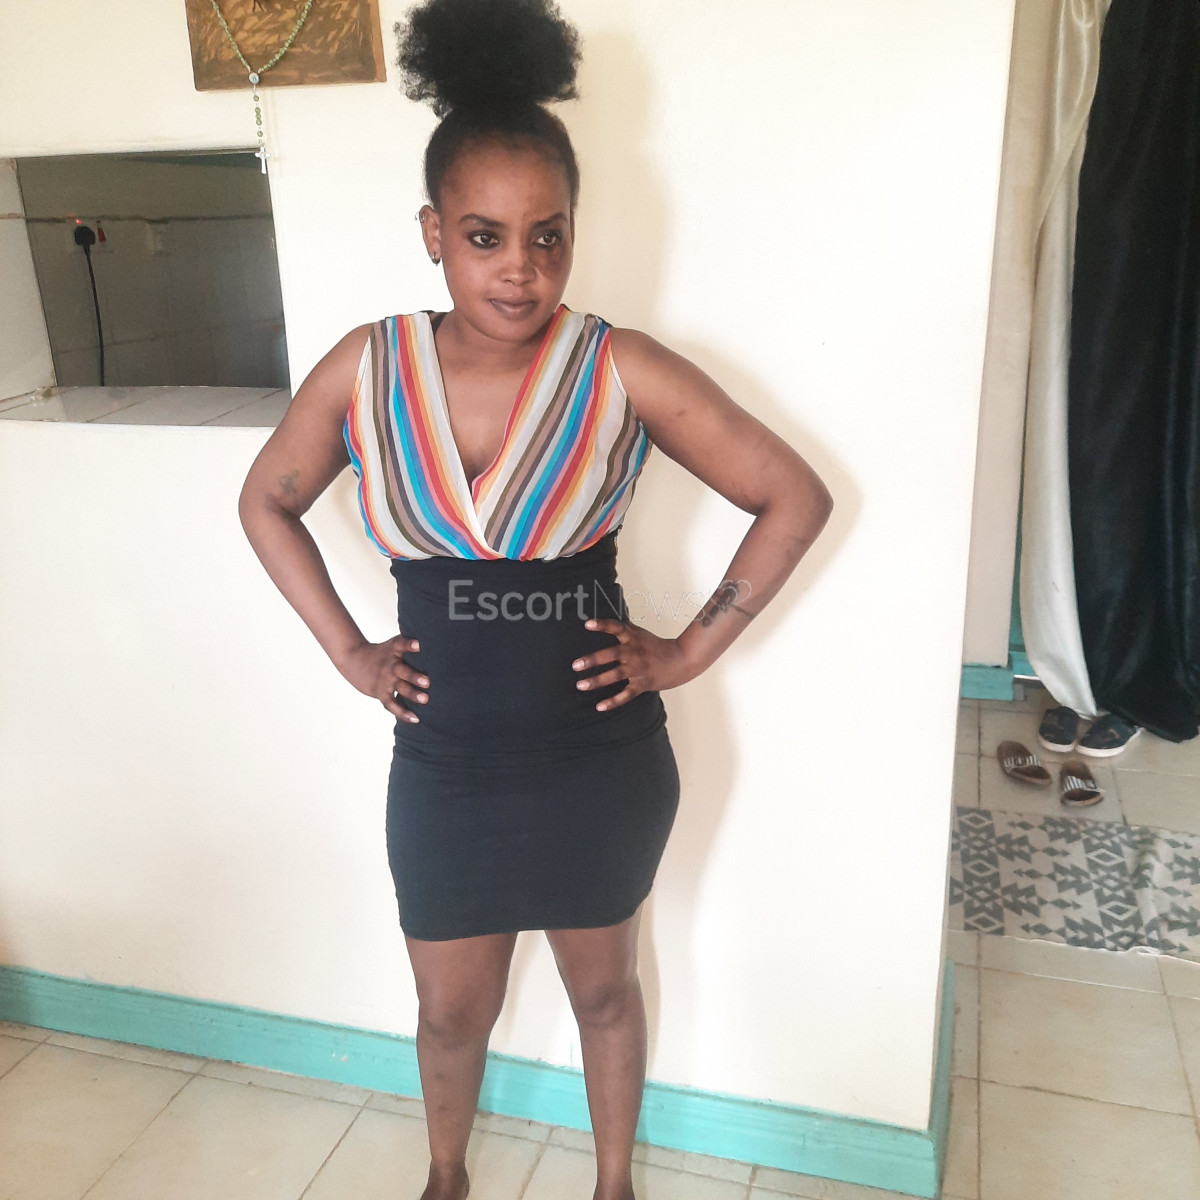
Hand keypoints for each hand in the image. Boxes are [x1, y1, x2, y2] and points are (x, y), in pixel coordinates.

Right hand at [338, 635, 427, 722]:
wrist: (353, 659)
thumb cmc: (381, 653)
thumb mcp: (392, 645)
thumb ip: (410, 646)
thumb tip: (435, 645)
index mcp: (394, 650)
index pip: (401, 645)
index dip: (410, 645)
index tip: (420, 644)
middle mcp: (390, 665)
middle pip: (403, 670)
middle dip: (415, 676)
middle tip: (427, 682)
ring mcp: (385, 680)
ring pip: (399, 687)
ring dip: (412, 694)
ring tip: (425, 700)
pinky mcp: (380, 692)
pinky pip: (391, 704)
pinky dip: (402, 713)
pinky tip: (415, 719)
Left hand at [571, 618, 697, 710]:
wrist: (682, 659)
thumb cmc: (658, 646)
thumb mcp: (641, 633)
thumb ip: (625, 628)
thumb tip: (612, 614)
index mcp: (632, 638)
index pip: (616, 628)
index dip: (602, 625)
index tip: (587, 625)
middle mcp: (633, 652)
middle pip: (611, 654)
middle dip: (593, 660)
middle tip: (575, 665)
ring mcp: (638, 669)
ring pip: (614, 675)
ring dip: (596, 681)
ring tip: (580, 685)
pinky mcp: (642, 684)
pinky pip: (625, 694)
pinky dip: (613, 702)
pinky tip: (599, 706)